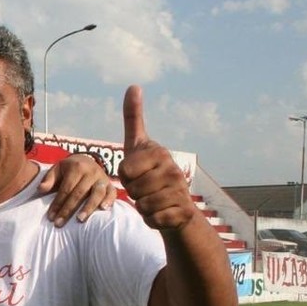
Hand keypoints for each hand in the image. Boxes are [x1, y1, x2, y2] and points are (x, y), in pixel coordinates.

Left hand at [38, 153, 115, 225]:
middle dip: (68, 210)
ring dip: (88, 207)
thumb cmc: (68, 169)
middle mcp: (91, 172)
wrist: (86, 161)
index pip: (66, 189)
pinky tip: (103, 209)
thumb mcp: (57, 169)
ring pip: (96, 193)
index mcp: (76, 167)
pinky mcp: (110, 184)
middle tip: (59, 223)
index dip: (58, 203)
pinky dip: (109, 200)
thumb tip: (41, 189)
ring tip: (80, 220)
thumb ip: (49, 179)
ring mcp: (102, 178)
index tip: (51, 217)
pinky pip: (112, 193)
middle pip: (79, 193)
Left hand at [117, 85, 196, 231]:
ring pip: (141, 205)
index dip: (126, 176)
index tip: (138, 173)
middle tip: (146, 189)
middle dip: (134, 193)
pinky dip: (152, 220)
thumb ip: (133, 119)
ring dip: (142, 207)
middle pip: (132, 188)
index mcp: (159, 153)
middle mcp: (173, 169)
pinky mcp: (182, 212)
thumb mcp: (138, 146)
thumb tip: (133, 85)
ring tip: (153, 200)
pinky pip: (152, 219)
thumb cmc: (150, 174)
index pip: (124, 170)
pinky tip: (161, 213)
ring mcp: (180, 191)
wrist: (176, 207)